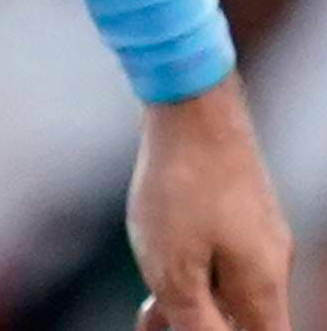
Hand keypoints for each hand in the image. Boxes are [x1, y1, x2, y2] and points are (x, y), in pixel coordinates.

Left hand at [129, 74, 293, 330]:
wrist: (192, 107)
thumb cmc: (181, 188)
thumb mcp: (174, 269)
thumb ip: (194, 320)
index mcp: (263, 288)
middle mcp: (270, 263)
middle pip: (243, 318)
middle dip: (203, 325)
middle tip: (154, 325)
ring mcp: (256, 233)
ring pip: (226, 285)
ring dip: (189, 302)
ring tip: (147, 313)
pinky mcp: (237, 207)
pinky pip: (217, 255)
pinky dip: (189, 270)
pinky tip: (155, 270)